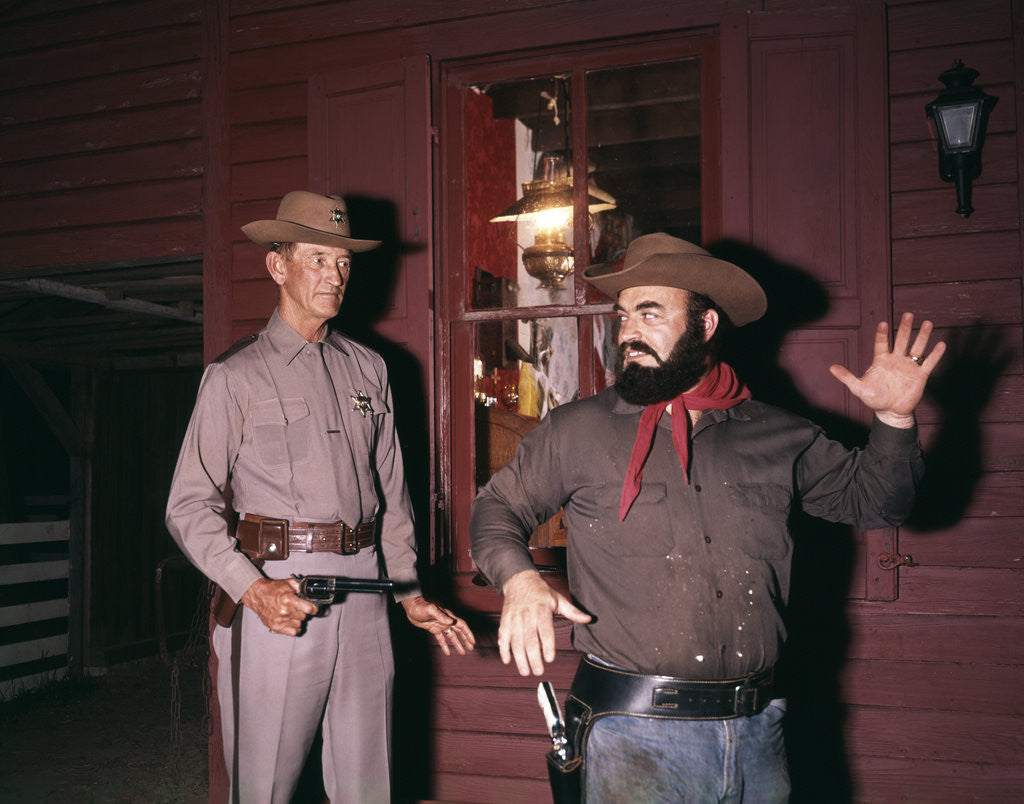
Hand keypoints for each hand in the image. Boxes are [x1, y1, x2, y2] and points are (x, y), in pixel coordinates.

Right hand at [241, 577, 318, 635]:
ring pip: (299, 624)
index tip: (313, 608)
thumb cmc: (272, 590)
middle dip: (303, 612)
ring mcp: (280, 620)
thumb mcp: (289, 583)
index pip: (308, 609)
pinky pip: (293, 632)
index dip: (313, 608)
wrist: (258, 596)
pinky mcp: (276, 627)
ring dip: (298, 619)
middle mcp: (284, 611)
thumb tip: (311, 592)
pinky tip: (291, 621)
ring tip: (292, 613)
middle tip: (298, 607)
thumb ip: (301, 587)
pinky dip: (294, 628)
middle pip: (304, 616)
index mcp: (288, 600)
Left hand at [401, 596, 475, 655]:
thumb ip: (440, 615)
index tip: (473, 641)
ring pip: (451, 636)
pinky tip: (447, 653)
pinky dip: (444, 645)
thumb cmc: (421, 606)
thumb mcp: (430, 610)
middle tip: (471, 648)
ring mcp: (440, 625)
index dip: (468, 633)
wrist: (411, 606)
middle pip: (459, 632)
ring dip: (457, 644)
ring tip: (463, 652)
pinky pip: (441, 639)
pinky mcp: (433, 629)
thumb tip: (450, 622)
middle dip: (466, 640)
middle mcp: (446, 621)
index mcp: (448, 616)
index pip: (462, 625)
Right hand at [498, 569, 591, 676]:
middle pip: (530, 640)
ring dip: (520, 658)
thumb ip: (572, 611)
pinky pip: (503, 637)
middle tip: (538, 671)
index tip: (550, 658)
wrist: (519, 580)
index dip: (547, 645)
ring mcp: (514, 619)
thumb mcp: (558, 599)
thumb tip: (587, 619)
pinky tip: (507, 660)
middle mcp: (527, 615)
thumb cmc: (539, 591)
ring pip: (516, 642)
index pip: (545, 630)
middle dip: (533, 657)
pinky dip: (504, 650)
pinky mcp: (505, 622)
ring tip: (525, 671)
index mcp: (541, 610)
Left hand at [829, 312, 945, 427]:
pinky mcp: (920, 376)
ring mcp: (909, 366)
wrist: (890, 412)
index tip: (883, 323)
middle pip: (901, 340)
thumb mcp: (858, 388)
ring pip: (916, 348)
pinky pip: (929, 363)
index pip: (881, 343)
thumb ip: (847, 376)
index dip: (882, 333)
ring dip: (922, 336)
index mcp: (881, 360)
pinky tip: (941, 344)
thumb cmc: (874, 398)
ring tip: (928, 323)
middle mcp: (896, 360)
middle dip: (905, 328)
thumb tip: (831, 368)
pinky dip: (935, 355)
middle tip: (908, 314)